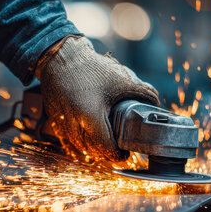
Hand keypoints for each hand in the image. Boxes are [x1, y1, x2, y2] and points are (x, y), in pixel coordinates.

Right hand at [36, 36, 159, 161]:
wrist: (59, 57)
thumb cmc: (89, 68)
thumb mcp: (121, 79)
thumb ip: (143, 92)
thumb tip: (155, 103)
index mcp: (90, 117)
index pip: (105, 148)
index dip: (117, 154)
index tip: (125, 153)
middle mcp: (73, 124)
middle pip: (92, 151)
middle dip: (106, 152)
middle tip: (118, 147)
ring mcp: (61, 124)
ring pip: (79, 147)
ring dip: (93, 147)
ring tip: (105, 141)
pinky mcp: (55, 119)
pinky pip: (68, 139)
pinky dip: (80, 140)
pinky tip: (88, 134)